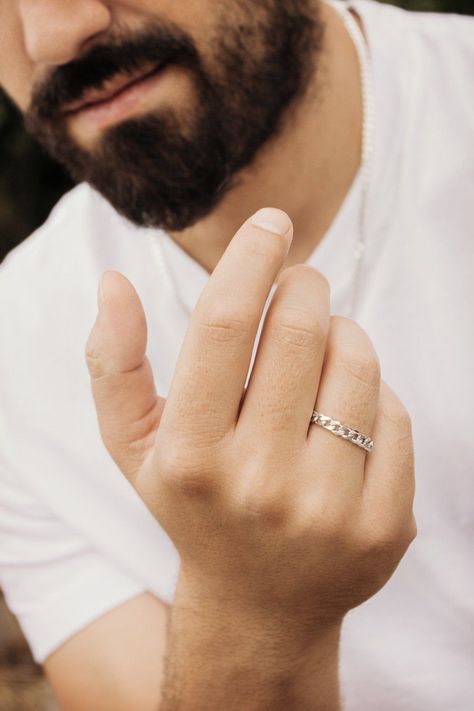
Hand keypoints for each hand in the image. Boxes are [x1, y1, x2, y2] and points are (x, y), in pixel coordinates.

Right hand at [86, 208, 415, 631]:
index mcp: (191, 455)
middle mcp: (259, 484)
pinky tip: (344, 414)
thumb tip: (114, 282)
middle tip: (299, 288)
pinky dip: (372, 393)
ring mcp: (327, 509)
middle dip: (305, 287)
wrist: (257, 604)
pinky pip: (396, 413)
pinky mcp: (384, 525)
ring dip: (343, 333)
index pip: (227, 325)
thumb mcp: (135, 445)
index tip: (272, 221)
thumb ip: (114, 363)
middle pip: (302, 330)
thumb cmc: (194, 505)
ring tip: (321, 352)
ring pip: (358, 362)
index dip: (252, 257)